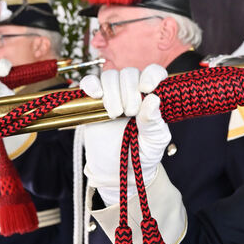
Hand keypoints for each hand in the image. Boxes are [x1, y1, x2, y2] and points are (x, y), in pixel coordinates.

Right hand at [79, 66, 170, 204]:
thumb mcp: (154, 141)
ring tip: (115, 115)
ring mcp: (112, 95)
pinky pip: (89, 82)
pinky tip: (96, 96)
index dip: (150, 75)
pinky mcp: (93, 102)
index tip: (146, 89)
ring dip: (112, 93)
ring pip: (110, 76)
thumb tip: (153, 99)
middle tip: (129, 114)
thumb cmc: (141, 154)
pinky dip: (91, 85)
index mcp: (151, 97)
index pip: (154, 72)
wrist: (118, 170)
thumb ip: (154, 122)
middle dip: (129, 92)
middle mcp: (132, 91)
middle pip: (129, 73)